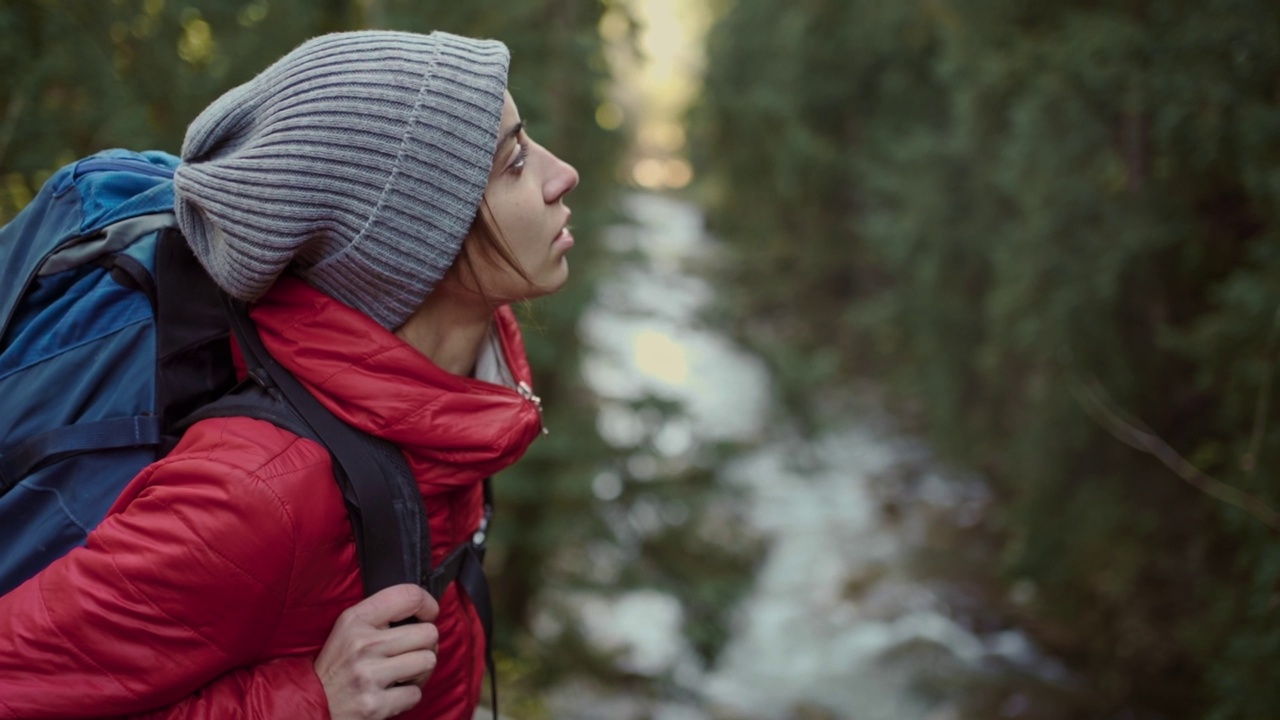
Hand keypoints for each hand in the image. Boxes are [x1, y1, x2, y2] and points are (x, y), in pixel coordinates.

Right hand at [314, 584, 440, 719]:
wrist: (311, 705)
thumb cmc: (338, 666)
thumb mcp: (348, 629)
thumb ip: (381, 615)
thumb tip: (424, 608)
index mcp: (355, 620)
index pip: (408, 595)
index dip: (428, 604)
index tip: (429, 615)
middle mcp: (362, 644)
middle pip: (428, 633)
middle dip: (427, 645)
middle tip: (412, 654)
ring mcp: (368, 675)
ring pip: (428, 661)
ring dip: (421, 671)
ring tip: (404, 674)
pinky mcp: (374, 705)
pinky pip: (416, 694)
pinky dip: (408, 696)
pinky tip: (392, 694)